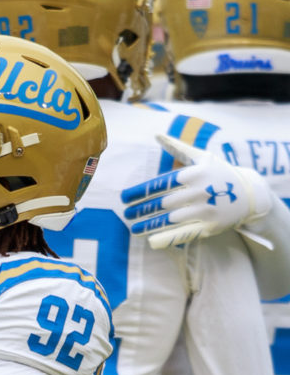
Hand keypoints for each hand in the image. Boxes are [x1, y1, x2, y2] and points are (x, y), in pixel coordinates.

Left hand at [121, 135, 271, 248]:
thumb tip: (156, 134)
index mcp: (194, 174)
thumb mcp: (202, 157)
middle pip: (163, 203)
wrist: (250, 193)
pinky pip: (185, 233)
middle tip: (126, 214)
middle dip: (141, 210)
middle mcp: (200, 192)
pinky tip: (151, 240)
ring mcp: (206, 210)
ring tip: (132, 228)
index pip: (160, 184)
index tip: (124, 197)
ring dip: (149, 225)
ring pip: (171, 220)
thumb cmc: (219, 172)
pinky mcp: (212, 226)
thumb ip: (177, 147)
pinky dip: (167, 237)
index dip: (139, 192)